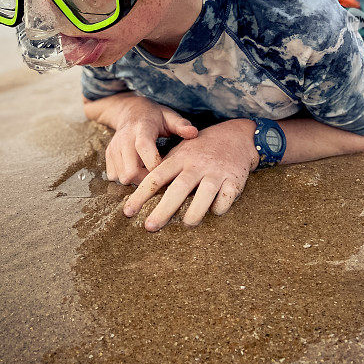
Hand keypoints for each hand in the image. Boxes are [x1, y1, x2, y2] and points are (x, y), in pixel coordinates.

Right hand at [84, 93, 197, 183]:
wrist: (130, 110)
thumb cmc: (154, 116)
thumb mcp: (169, 116)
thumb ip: (181, 125)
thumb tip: (194, 133)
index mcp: (142, 129)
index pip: (144, 148)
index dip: (155, 164)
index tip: (167, 170)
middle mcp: (124, 138)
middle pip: (130, 171)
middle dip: (145, 179)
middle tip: (157, 175)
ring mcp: (114, 147)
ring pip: (121, 177)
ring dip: (136, 180)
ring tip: (147, 171)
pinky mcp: (108, 154)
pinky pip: (113, 176)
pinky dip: (125, 177)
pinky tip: (137, 169)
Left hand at [123, 119, 258, 230]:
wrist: (235, 136)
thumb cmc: (201, 150)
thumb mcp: (181, 152)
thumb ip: (164, 169)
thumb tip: (139, 190)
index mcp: (180, 158)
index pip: (157, 177)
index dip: (141, 195)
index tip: (128, 212)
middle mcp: (197, 165)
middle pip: (178, 189)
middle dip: (163, 210)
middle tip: (149, 227)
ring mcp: (216, 172)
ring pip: (204, 196)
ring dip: (194, 213)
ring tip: (186, 224)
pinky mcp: (234, 180)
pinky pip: (225, 199)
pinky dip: (219, 208)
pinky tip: (214, 211)